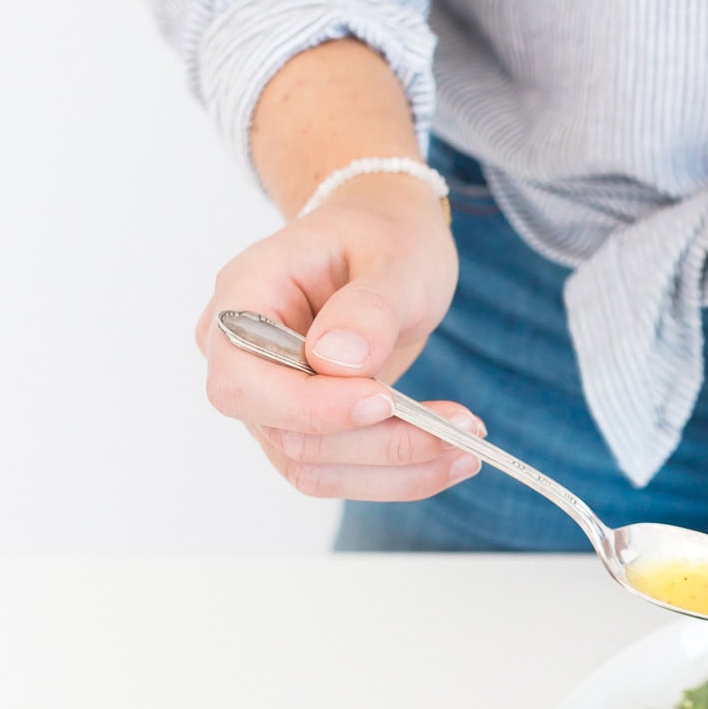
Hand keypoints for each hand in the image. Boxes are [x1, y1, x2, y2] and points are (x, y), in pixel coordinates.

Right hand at [196, 176, 481, 502]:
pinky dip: (396, 473)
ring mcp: (267, 398)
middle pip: (283, 431)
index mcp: (243, 296)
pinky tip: (450, 459)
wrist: (383, 241)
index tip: (384, 401)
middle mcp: (240, 354)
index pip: (244, 378)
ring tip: (467, 450)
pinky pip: (338, 471)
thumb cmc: (383, 234)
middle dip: (374, 443)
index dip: (309, 404)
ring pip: (312, 466)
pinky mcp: (301, 427)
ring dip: (394, 469)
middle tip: (458, 431)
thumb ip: (369, 307)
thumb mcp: (393, 255)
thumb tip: (339, 363)